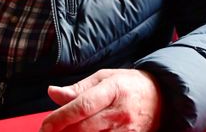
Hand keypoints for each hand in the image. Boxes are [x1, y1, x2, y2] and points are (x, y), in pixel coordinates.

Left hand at [40, 68, 162, 131]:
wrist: (161, 97)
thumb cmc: (127, 85)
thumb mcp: (104, 78)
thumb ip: (78, 89)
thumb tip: (51, 92)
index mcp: (113, 89)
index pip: (82, 105)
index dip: (60, 117)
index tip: (44, 126)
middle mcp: (120, 112)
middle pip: (84, 128)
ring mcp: (127, 131)